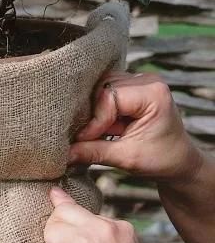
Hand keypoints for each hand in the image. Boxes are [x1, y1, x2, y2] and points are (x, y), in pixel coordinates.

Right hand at [68, 72, 203, 184]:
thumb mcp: (125, 158)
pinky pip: (106, 93)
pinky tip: (103, 128)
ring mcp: (140, 82)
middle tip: (86, 138)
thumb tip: (64, 153)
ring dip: (95, 112)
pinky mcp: (133, 88)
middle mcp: (148, 80)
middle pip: (103, 88)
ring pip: (102, 89)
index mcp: (153, 93)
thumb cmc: (160, 159)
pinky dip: (100, 111)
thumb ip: (93, 152)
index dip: (94, 121)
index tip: (84, 142)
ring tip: (98, 133)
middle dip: (92, 114)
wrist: (178, 162)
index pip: (110, 97)